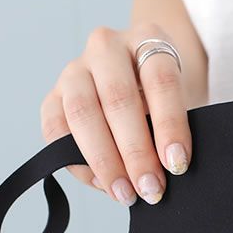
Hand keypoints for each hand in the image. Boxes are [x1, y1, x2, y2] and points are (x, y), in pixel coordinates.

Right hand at [40, 23, 191, 205]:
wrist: (134, 83)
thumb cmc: (162, 100)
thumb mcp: (179, 104)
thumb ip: (171, 131)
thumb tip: (166, 173)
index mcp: (146, 39)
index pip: (160, 78)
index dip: (170, 124)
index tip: (177, 164)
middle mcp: (106, 48)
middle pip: (118, 98)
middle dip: (136, 152)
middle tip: (151, 189)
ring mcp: (75, 70)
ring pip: (82, 112)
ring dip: (104, 161)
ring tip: (125, 194)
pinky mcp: (53, 97)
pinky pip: (55, 130)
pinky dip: (76, 161)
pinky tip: (100, 183)